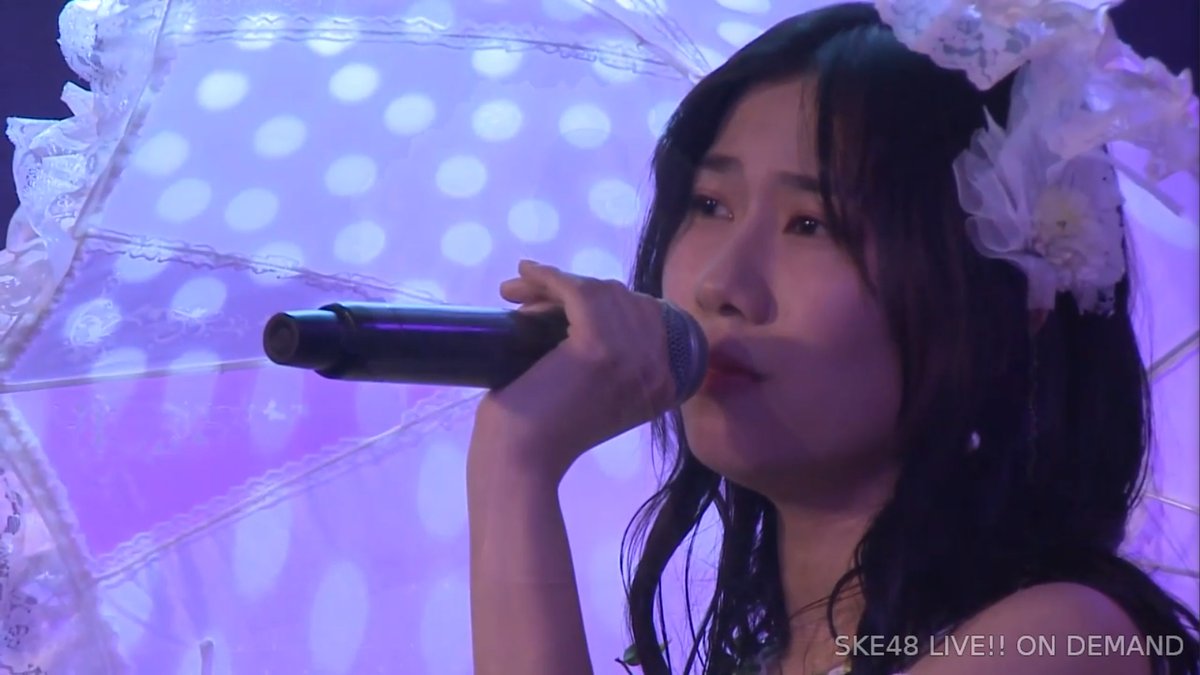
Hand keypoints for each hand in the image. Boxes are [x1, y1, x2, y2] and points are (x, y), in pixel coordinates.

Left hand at [469, 259, 677, 483]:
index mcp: (668, 383)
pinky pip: (577, 291)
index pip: (648, 316)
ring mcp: (632, 356)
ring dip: (554, 283)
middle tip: (531, 297)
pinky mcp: (598, 345)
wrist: (522, 463)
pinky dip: (548, 277)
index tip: (566, 301)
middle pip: (624, 299)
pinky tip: (526, 273)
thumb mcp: (599, 396)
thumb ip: (615, 365)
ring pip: (599, 292)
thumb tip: (586, 310)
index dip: (609, 300)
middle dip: (577, 289)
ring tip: (518, 292)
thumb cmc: (548, 438)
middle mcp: (660, 368)